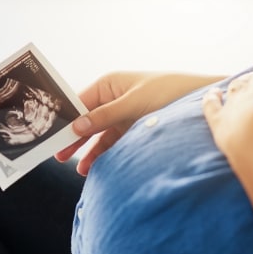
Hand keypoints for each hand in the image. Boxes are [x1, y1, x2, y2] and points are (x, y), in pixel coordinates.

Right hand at [55, 71, 224, 174]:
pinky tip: (96, 167)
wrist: (200, 101)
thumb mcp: (133, 104)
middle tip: (58, 155)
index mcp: (109, 85)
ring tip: (79, 169)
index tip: (52, 135)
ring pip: (99, 135)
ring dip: (89, 151)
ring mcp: (123, 115)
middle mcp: (113, 99)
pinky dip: (104, 154)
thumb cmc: (168, 92)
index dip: (65, 119)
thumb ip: (104, 116)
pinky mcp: (134, 130)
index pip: (79, 102)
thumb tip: (76, 126)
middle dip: (73, 138)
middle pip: (86, 121)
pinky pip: (113, 143)